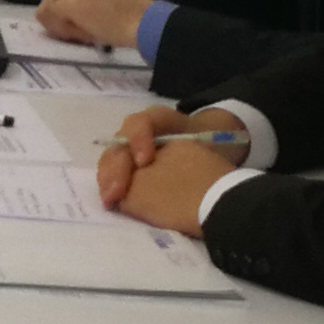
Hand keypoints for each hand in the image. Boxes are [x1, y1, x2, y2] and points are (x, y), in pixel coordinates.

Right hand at [94, 105, 244, 234]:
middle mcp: (139, 131)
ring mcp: (132, 148)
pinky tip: (111, 202)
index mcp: (159, 121)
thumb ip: (193, 157)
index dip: (138, 139)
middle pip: (119, 143)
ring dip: (108, 179)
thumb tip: (181, 178)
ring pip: (112, 158)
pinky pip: (114, 173)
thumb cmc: (211, 147)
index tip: (144, 162)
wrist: (215, 152)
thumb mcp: (208, 147)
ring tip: (109, 199)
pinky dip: (111, 187)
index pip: (140, 123)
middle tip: (115, 191)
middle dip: (116, 167)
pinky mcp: (130, 166)